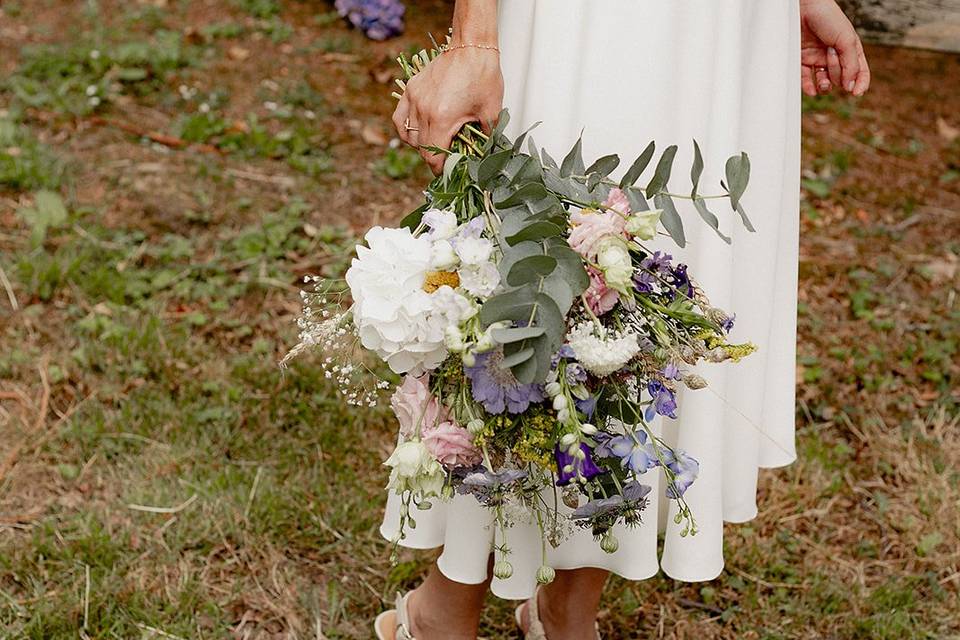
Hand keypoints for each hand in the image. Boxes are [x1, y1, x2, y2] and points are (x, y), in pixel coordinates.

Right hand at [392, 47, 503, 174]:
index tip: (447, 173)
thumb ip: (485, 138)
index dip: (440, 169)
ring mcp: (414, 99)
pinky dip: (405, 129)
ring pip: (409, 135)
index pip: (433, 156)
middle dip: (433, 158)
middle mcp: (423, 110)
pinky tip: (415, 133)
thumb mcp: (490, 112)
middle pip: (421, 148)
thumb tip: (481, 155)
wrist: (471, 46)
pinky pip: (399, 117)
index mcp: (442, 118)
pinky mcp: (411, 89)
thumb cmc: (483, 76)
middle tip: (446, 160)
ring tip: (434, 145)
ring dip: (420, 145)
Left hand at [800, 0, 870, 96]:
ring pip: (825, 82)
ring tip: (823, 79)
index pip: (859, 71)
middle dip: (838, 72)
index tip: (856, 93)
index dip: (860, 83)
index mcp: (850, 49)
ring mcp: (817, 59)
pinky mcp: (801, 61)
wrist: (803, 8)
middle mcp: (835, 56)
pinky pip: (806, 80)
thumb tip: (850, 88)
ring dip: (825, 85)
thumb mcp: (846, 40)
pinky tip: (812, 90)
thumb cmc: (828, 18)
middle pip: (841, 78)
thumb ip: (851, 64)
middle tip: (830, 55)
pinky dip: (809, 88)